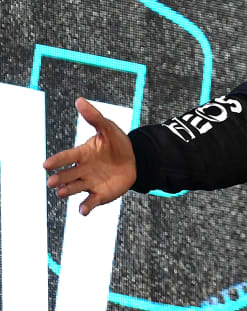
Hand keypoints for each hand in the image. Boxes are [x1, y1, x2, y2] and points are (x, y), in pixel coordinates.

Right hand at [43, 97, 136, 215]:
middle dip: (59, 179)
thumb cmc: (118, 143)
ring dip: (68, 191)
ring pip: (74, 188)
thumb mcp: (108, 128)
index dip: (56, 161)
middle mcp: (82, 170)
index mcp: (82, 154)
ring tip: (61, 193)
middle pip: (67, 175)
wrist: (136, 159)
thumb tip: (79, 100)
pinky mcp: (100, 194)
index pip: (66, 157)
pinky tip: (83, 210)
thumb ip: (94, 117)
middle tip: (52, 182)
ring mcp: (90, 182)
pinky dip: (85, 207)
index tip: (46, 165)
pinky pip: (90, 202)